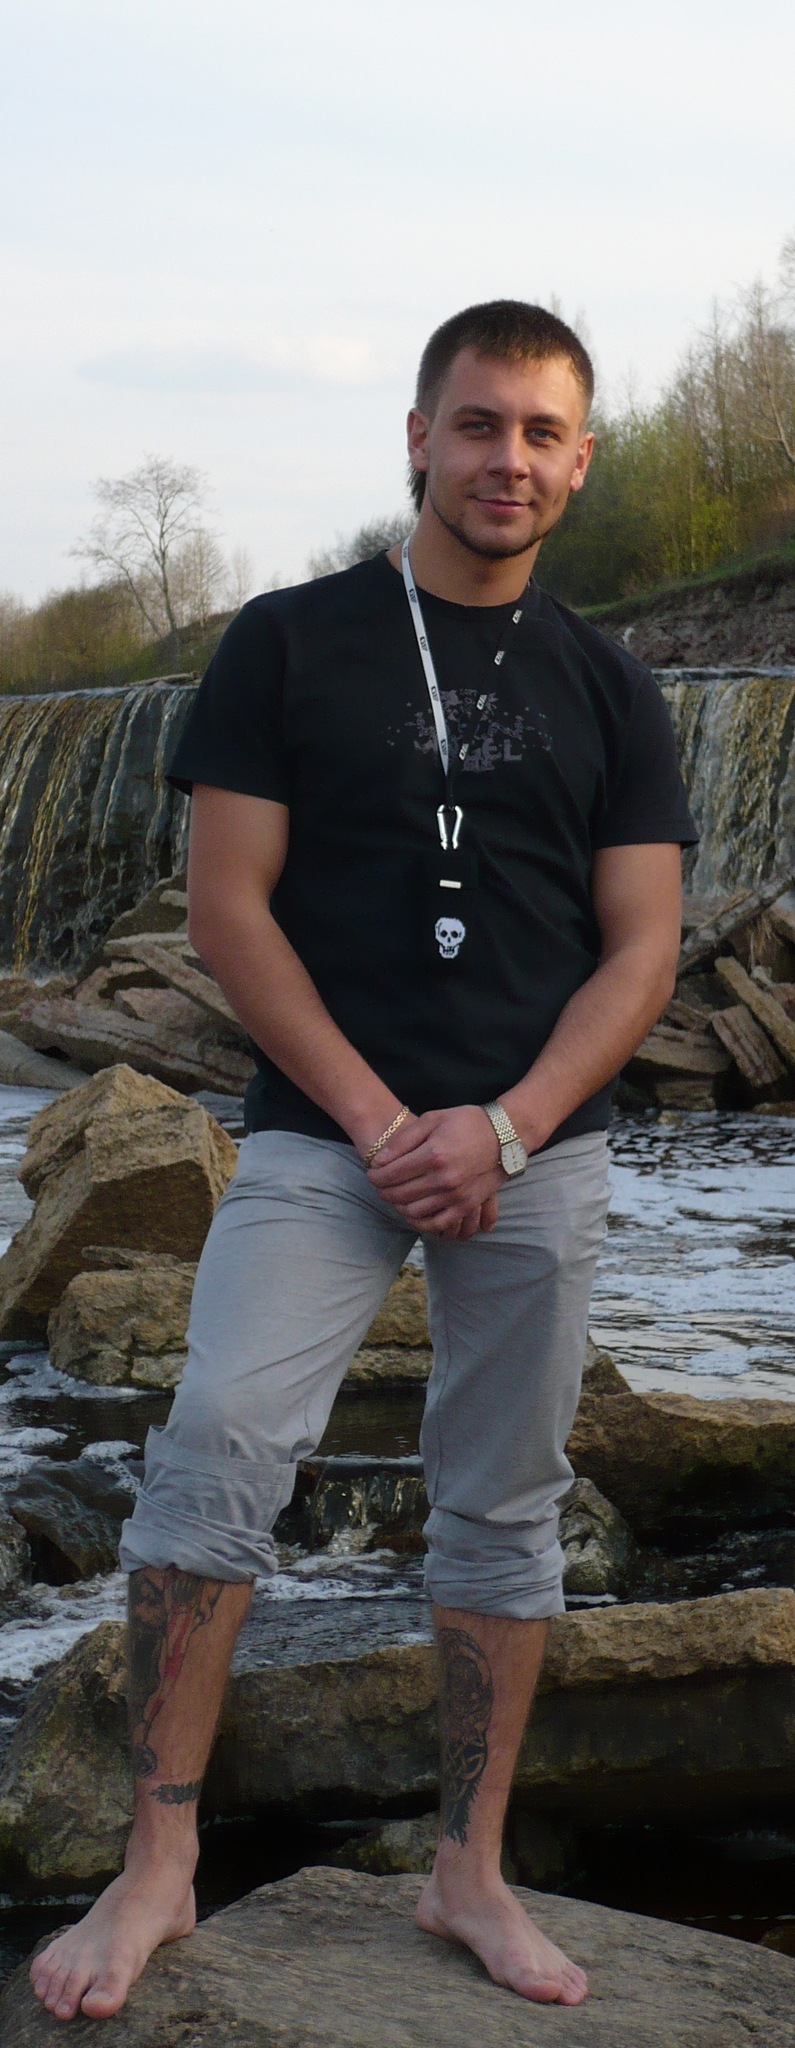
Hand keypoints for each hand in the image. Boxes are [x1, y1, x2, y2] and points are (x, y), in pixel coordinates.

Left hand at [367, 1105, 502, 1238]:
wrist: (506, 1135)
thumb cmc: (467, 1123)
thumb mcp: (432, 1119)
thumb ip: (403, 1140)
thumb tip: (379, 1161)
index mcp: (433, 1154)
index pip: (392, 1173)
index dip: (376, 1176)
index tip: (372, 1173)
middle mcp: (444, 1179)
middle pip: (400, 1194)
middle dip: (383, 1191)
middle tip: (380, 1185)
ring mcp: (456, 1195)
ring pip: (414, 1211)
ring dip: (398, 1206)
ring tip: (395, 1196)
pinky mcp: (467, 1205)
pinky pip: (437, 1223)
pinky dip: (421, 1222)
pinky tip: (414, 1212)